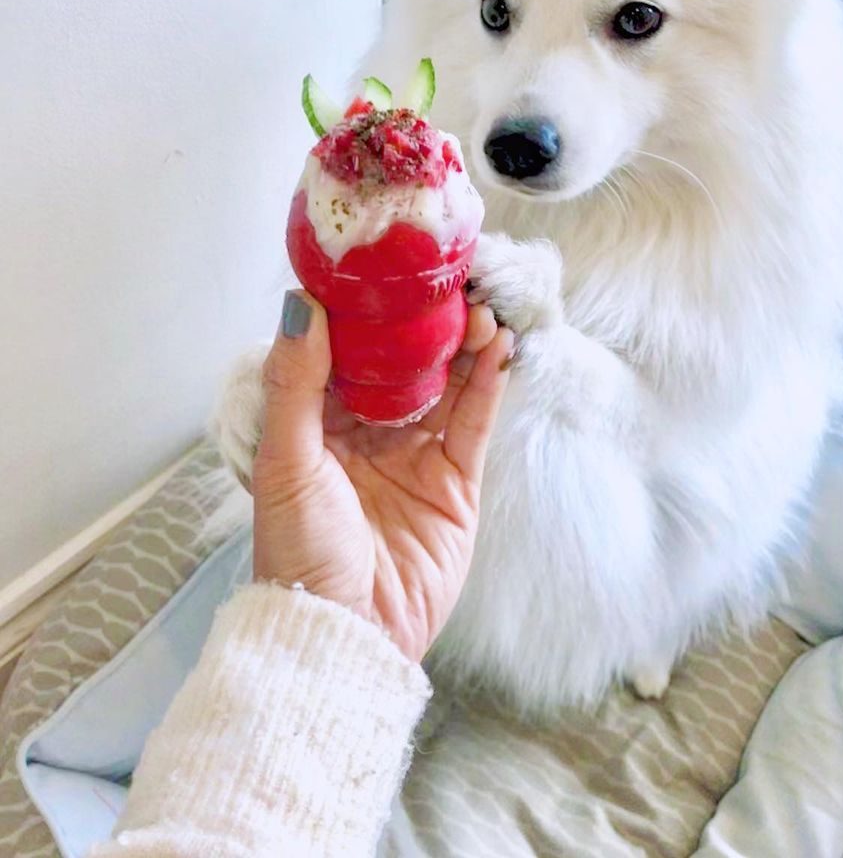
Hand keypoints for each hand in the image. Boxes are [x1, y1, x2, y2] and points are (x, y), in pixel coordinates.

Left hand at [251, 291, 512, 661]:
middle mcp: (368, 434)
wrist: (349, 634)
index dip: (369, 311)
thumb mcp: (286, 461)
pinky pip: (473, 421)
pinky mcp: (455, 480)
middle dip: (425, 322)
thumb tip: (301, 303)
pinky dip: (487, 383)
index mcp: (318, 427)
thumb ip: (295, 382)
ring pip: (445, 386)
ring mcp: (416, 455)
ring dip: (462, 344)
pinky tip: (497, 345)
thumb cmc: (301, 551)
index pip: (346, 353)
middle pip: (404, 364)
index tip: (388, 268)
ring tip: (478, 304)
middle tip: (447, 277)